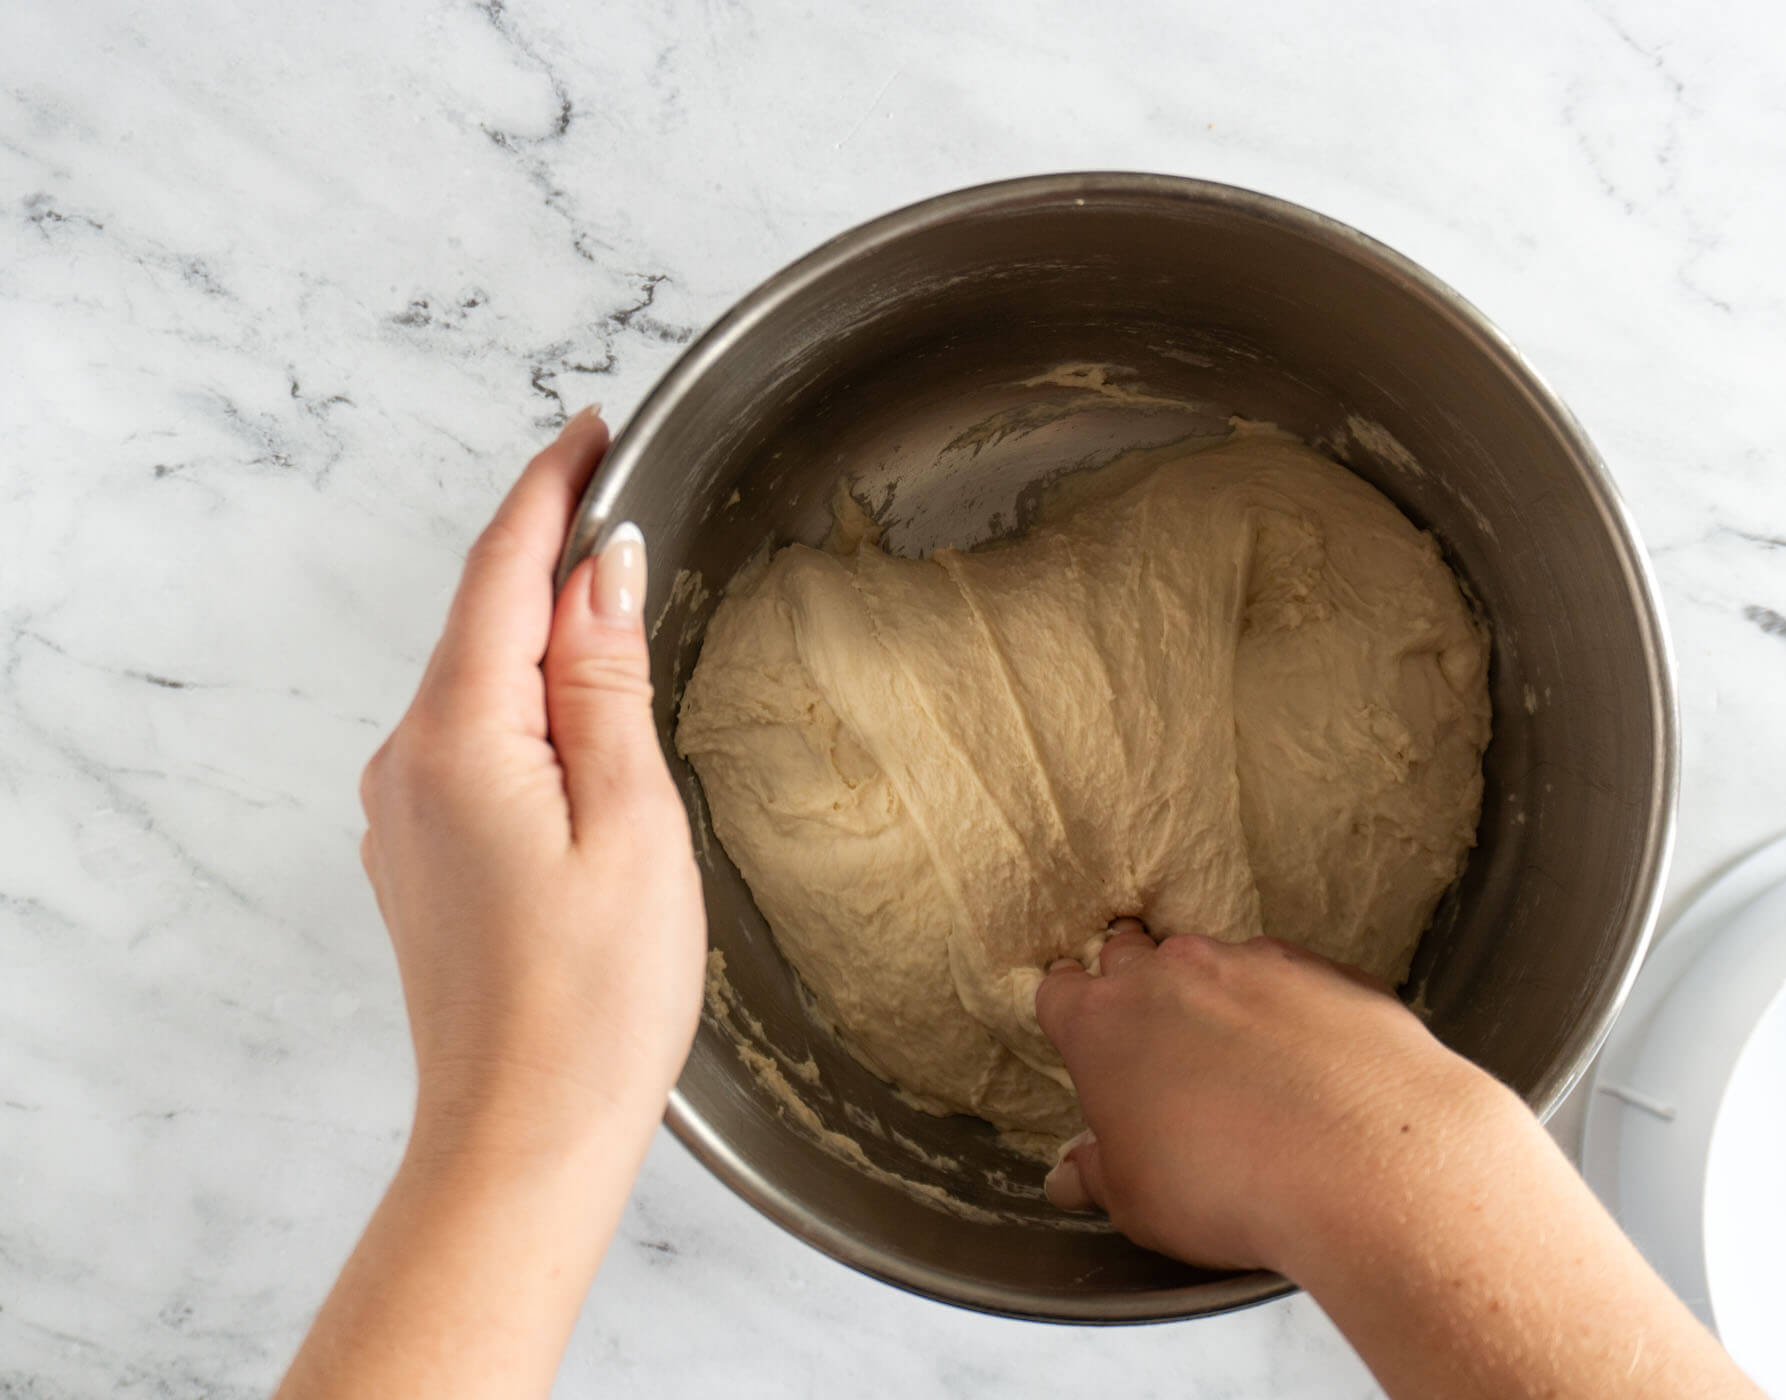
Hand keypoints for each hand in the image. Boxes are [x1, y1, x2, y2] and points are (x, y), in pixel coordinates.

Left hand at [283, 412, 705, 1399]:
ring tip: (628, 622)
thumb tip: (602, 568)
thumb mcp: (633, 820)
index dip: (548, 489)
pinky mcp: (422, 856)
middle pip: (481, 620)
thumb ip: (608, 681)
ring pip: (479, 683)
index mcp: (459, 737)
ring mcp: (404, 813)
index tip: (593, 428)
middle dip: (551, 557)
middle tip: (633, 508)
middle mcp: (407, 761)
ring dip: (544, 638)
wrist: (522, 1135)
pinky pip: (472, 742)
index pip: (499, 571)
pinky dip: (527, 705)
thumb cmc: (595, 998)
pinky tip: (584, 725)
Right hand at [1033, 922, 1501, 1272]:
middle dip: (1137, 990)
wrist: (1367, 1159)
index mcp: (1104, 1022)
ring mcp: (1252, 962)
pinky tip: (1313, 1063)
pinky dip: (1290, 1010)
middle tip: (1160, 1048)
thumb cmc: (1225, 1185)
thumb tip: (1070, 1175)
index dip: (1073, 1016)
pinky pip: (1290, 978)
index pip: (1061, 992)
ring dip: (1218, 999)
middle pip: (1132, 957)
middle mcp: (1172, 972)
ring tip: (1247, 1064)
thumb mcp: (1139, 1202)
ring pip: (1215, 965)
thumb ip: (1099, 1175)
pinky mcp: (1325, 968)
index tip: (1088, 1043)